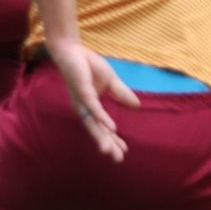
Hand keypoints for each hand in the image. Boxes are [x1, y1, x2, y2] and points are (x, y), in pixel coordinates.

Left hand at [47, 39, 139, 162]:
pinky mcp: (82, 91)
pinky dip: (102, 118)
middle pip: (96, 131)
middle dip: (107, 145)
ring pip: (93, 124)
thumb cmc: (88, 65)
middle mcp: (84, 108)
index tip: (124, 152)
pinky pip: (93, 108)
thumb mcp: (110, 80)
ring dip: (102, 138)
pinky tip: (112, 128)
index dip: (113, 139)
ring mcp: (82, 101)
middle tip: (118, 160)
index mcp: (90, 107)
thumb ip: (121, 93)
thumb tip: (137, 106)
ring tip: (109, 151)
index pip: (102, 127)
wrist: (73, 50)